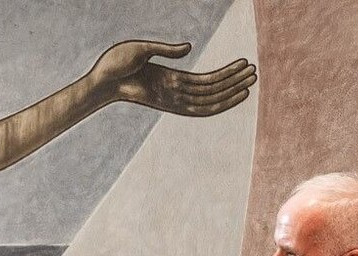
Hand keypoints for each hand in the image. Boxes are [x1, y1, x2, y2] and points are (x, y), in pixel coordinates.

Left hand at [88, 42, 256, 117]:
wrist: (101, 78)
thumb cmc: (116, 63)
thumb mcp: (145, 50)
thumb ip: (168, 50)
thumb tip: (190, 47)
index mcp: (171, 79)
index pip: (205, 79)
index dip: (225, 74)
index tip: (242, 66)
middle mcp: (175, 92)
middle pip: (213, 88)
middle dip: (234, 80)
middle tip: (256, 72)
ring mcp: (173, 99)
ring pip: (212, 95)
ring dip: (233, 87)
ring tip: (253, 77)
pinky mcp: (171, 104)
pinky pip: (201, 105)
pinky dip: (220, 101)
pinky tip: (235, 93)